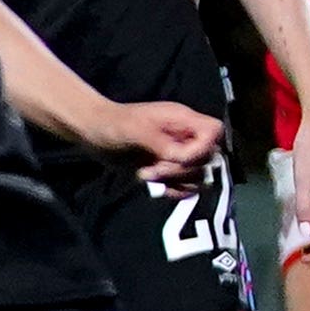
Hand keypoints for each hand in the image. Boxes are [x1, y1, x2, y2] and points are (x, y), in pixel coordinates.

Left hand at [104, 99, 231, 189]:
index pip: (214, 131)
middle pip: (208, 158)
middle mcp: (186, 137)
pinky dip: (172, 190)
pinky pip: (186, 187)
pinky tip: (152, 185)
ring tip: (148, 175)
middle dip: (181, 169)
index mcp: (183, 120)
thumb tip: (180, 157)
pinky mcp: (169, 171)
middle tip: (154, 169)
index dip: (203, 148)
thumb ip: (161, 142)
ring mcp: (178, 155)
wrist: (95, 133)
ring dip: (175, 181)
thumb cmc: (114, 125)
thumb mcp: (135, 130)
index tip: (177, 157)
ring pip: (199, 176)